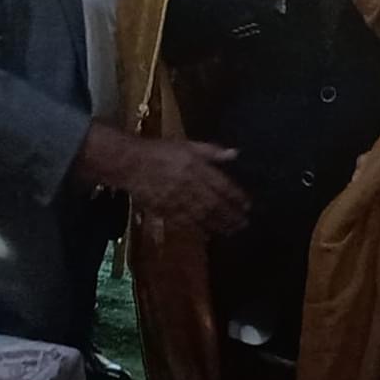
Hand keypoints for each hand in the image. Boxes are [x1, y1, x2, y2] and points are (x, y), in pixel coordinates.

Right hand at [74, 125, 248, 235]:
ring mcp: (179, 201)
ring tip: (232, 230)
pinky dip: (200, 229)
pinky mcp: (167, 211)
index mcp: (198, 169)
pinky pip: (187, 223)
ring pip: (204, 217)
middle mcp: (192, 187)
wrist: (131, 163)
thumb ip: (211, 151)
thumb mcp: (188, 145)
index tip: (248, 205)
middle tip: (244, 223)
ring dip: (220, 225)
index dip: (237, 197)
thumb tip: (235, 154)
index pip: (224, 186)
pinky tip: (208, 234)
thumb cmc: (160, 151)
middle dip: (232, 216)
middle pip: (217, 205)